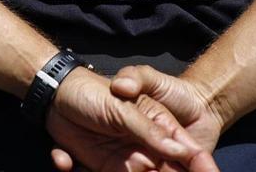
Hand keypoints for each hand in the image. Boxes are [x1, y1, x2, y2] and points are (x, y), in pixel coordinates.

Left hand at [44, 68, 219, 171]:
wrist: (54, 94)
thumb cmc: (92, 92)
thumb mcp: (122, 108)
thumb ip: (150, 131)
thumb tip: (180, 151)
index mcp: (158, 126)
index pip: (186, 152)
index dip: (201, 166)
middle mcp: (145, 147)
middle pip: (167, 171)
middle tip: (144, 169)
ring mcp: (126, 159)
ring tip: (115, 170)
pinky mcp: (102, 168)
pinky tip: (72, 164)